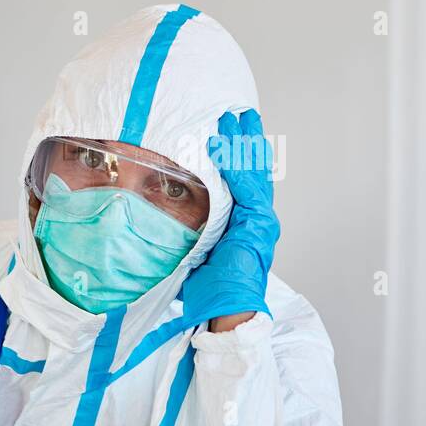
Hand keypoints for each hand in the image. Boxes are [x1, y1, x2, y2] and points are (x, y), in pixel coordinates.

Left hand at [181, 110, 279, 327]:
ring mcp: (260, 222)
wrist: (227, 310)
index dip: (241, 156)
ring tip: (232, 120)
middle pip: (255, 171)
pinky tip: (221, 146)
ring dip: (241, 145)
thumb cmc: (213, 290)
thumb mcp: (198, 253)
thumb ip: (192, 233)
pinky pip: (244, 187)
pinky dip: (233, 165)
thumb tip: (165, 220)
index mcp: (246, 224)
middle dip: (247, 141)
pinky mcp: (255, 225)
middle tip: (241, 114)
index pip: (246, 182)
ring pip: (252, 173)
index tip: (232, 132)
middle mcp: (258, 219)